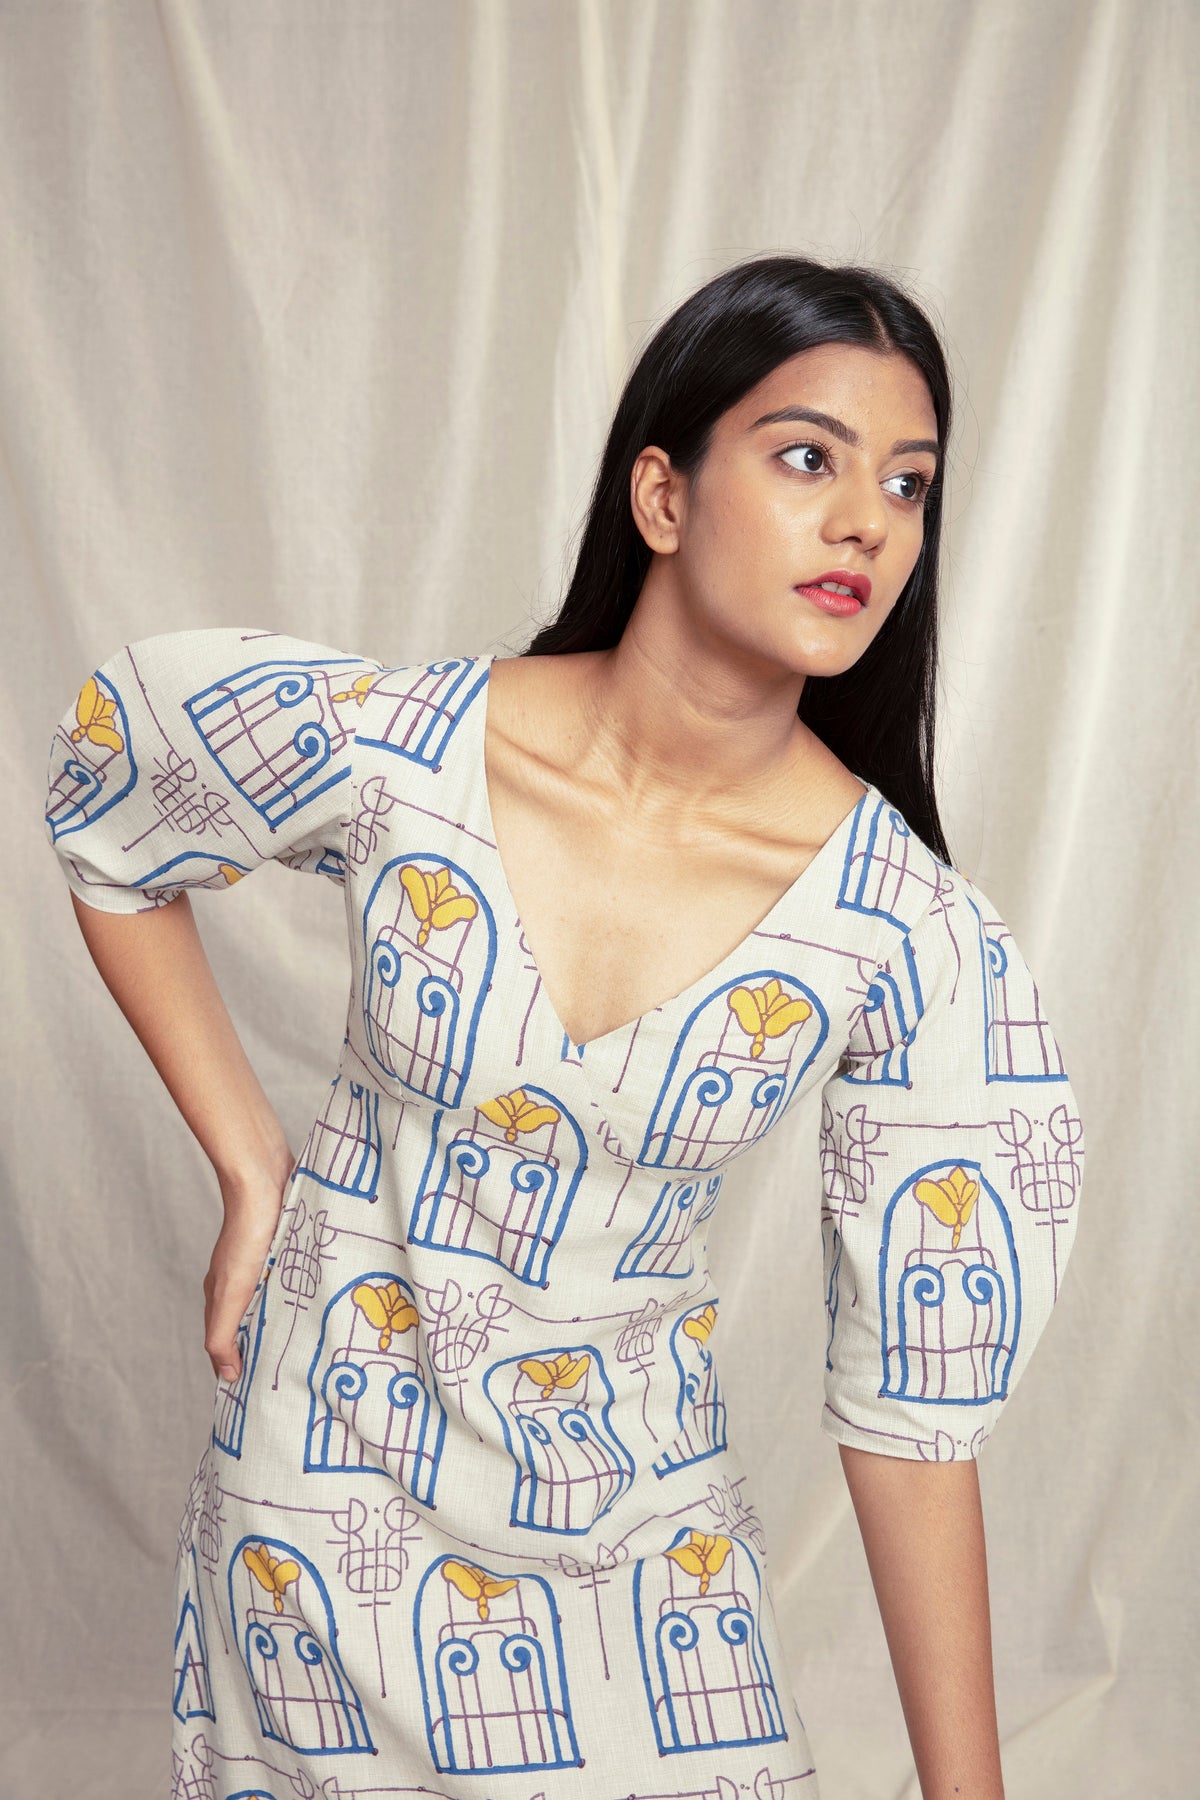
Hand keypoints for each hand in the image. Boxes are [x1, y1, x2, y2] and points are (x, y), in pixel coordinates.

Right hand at [203, 1157, 294, 1383]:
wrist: (263, 1179)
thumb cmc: (247, 1234)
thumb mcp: (232, 1289)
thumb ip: (223, 1331)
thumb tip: (226, 1374)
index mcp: (221, 1295)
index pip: (223, 1343)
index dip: (232, 1370)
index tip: (249, 1399)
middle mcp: (238, 1283)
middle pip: (247, 1326)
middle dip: (260, 1353)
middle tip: (283, 1383)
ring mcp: (261, 1266)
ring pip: (269, 1305)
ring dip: (281, 1327)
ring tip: (304, 1354)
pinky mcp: (282, 1249)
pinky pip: (287, 1282)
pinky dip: (295, 1300)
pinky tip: (313, 1308)